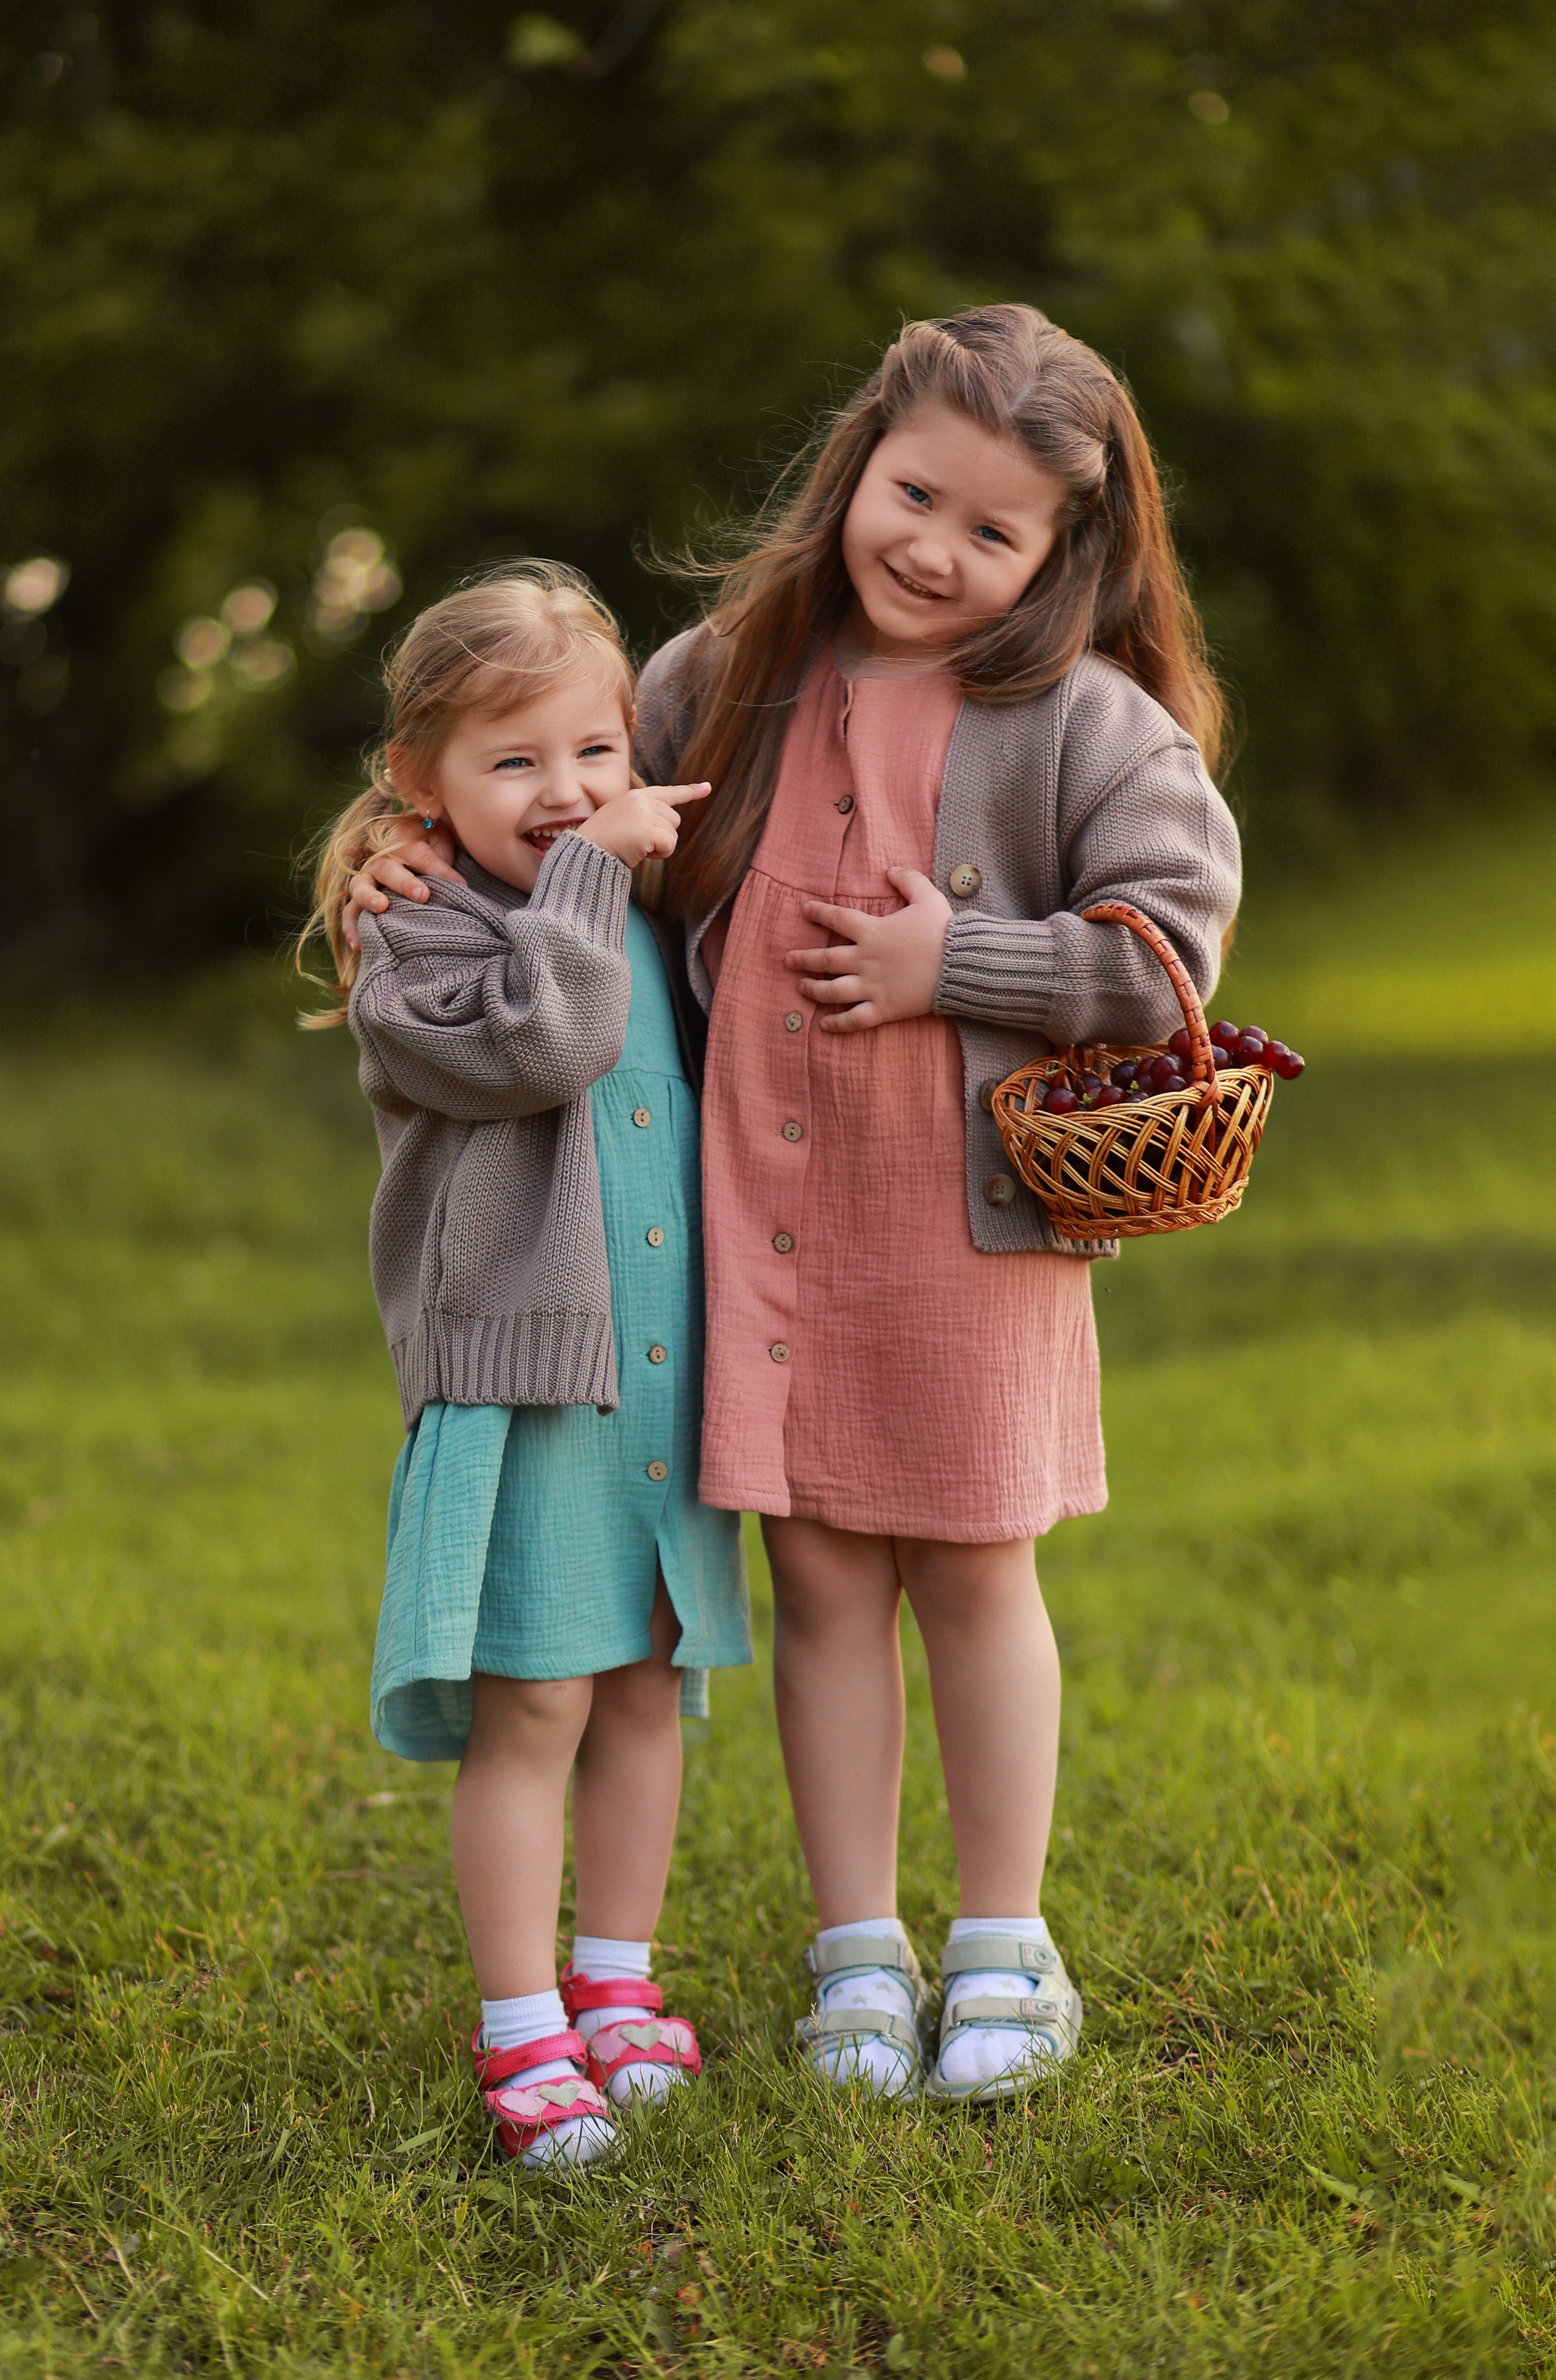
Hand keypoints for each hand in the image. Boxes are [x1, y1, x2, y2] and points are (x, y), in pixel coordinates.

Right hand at [342, 819, 463, 951]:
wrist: (418, 848)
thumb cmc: (431, 847)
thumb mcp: (440, 846)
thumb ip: (444, 865)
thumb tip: (459, 886)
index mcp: (400, 842)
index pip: (418, 854)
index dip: (435, 868)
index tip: (456, 883)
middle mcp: (379, 860)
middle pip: (386, 868)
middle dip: (403, 882)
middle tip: (422, 895)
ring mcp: (367, 880)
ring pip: (360, 886)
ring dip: (368, 897)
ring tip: (380, 908)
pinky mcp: (361, 899)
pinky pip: (351, 911)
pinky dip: (352, 927)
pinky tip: (358, 945)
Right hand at [577, 782, 710, 869]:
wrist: (586, 852)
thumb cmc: (602, 843)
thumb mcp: (622, 821)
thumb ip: (644, 817)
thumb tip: (668, 829)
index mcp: (636, 796)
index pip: (668, 793)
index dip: (690, 791)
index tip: (707, 788)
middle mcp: (642, 800)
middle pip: (674, 821)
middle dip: (661, 835)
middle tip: (636, 841)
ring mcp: (644, 812)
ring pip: (673, 834)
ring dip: (659, 846)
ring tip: (635, 846)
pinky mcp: (647, 829)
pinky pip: (669, 845)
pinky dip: (659, 854)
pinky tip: (640, 852)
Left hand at [785, 867, 951, 1032]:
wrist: (961, 965)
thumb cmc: (944, 931)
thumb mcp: (929, 897)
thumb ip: (908, 880)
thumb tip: (891, 869)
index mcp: (873, 931)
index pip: (837, 919)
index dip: (818, 913)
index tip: (804, 911)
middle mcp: (866, 959)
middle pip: (826, 959)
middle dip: (804, 959)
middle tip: (787, 960)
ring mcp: (873, 986)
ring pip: (833, 990)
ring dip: (814, 989)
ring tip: (801, 987)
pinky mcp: (884, 1008)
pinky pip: (855, 1019)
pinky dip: (838, 1024)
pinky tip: (823, 1025)